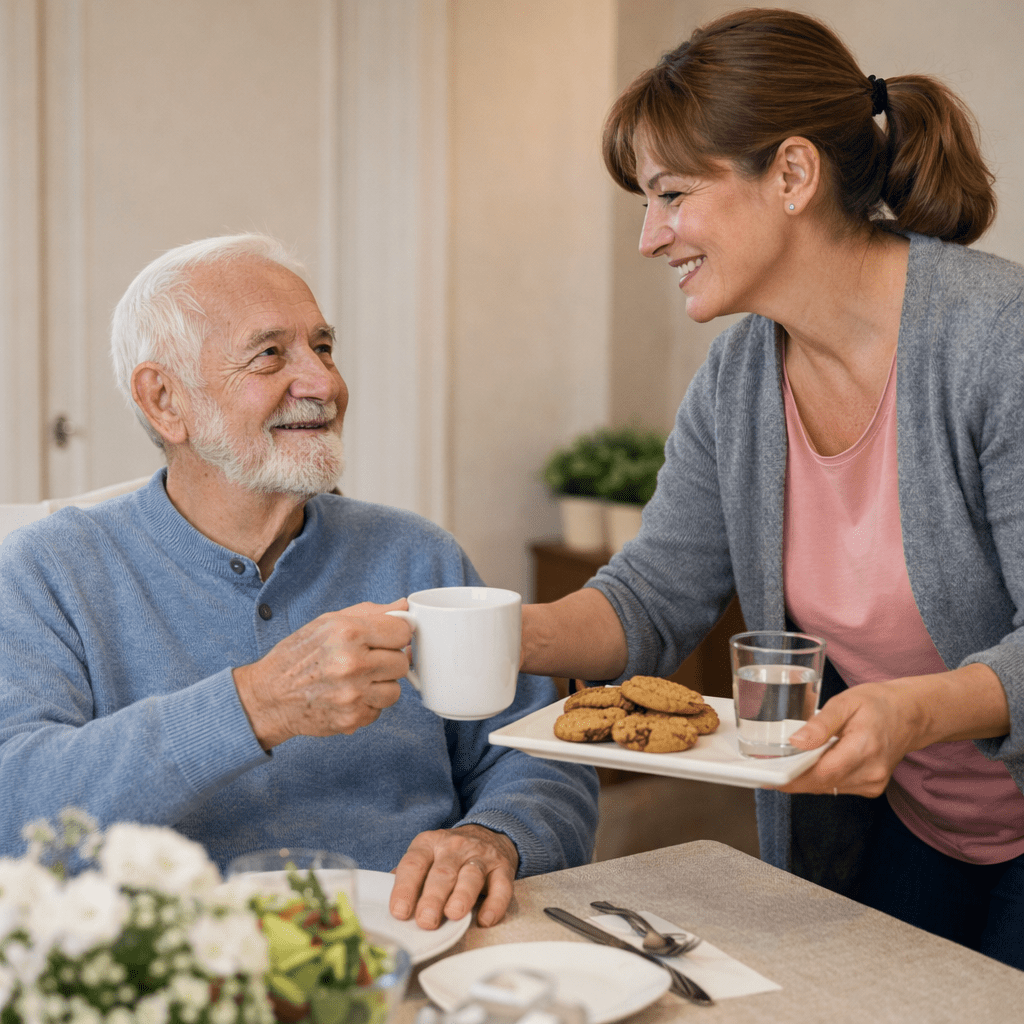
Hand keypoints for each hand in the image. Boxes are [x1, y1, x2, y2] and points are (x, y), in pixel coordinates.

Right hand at [232, 600, 412, 748]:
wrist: (269, 696)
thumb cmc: (297, 656)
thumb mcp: (328, 622)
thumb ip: (370, 613)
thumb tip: (403, 607)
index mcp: (348, 633)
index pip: (402, 632)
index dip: (396, 635)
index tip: (388, 639)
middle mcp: (352, 664)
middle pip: (401, 662)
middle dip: (388, 661)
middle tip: (367, 661)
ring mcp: (353, 694)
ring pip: (395, 690)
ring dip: (381, 685)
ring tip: (357, 680)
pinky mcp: (352, 719)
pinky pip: (379, 710)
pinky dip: (368, 704)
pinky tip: (348, 696)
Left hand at [389, 824, 518, 929]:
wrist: (489, 833)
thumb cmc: (448, 855)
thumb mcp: (425, 856)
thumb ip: (408, 876)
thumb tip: (384, 902)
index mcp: (428, 844)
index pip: (413, 864)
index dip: (404, 888)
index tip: (399, 911)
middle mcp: (454, 847)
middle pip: (442, 872)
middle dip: (433, 897)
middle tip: (425, 921)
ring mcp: (480, 856)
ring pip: (471, 875)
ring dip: (462, 896)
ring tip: (453, 915)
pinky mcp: (502, 868)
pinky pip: (501, 886)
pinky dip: (495, 904)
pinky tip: (485, 919)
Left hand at [776, 682, 917, 796]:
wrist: (910, 714)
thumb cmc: (877, 703)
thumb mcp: (845, 702)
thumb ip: (820, 724)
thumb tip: (795, 742)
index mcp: (864, 748)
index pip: (823, 773)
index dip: (794, 778)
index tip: (769, 777)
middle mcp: (871, 772)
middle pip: (822, 783)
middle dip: (794, 777)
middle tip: (768, 768)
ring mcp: (873, 783)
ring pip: (827, 788)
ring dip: (806, 778)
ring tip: (788, 762)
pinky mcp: (872, 787)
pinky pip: (837, 786)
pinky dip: (822, 777)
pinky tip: (814, 762)